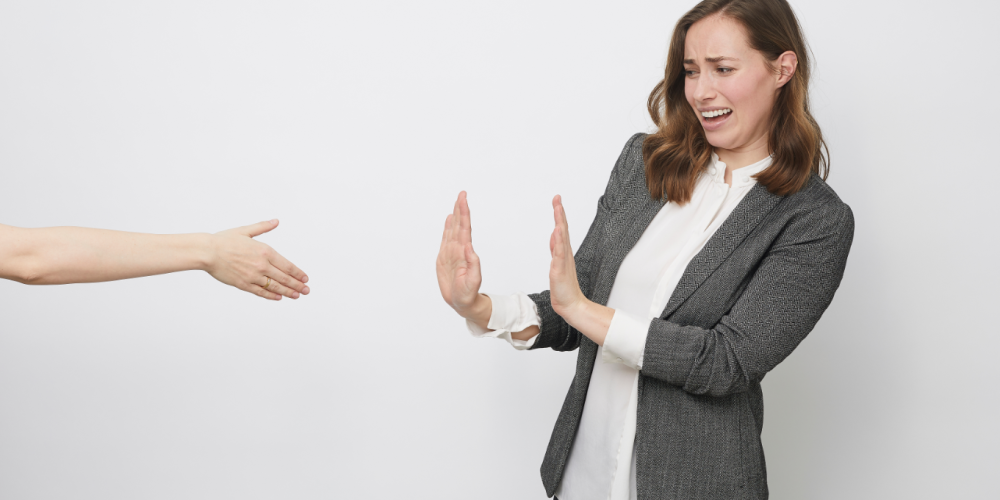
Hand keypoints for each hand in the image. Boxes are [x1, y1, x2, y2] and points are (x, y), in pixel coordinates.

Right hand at [206, 220, 309, 300]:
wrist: (207, 252)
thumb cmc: (224, 240)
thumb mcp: (246, 231)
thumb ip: (262, 227)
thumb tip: (275, 221)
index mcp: (264, 251)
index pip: (287, 265)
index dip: (298, 273)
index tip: (305, 278)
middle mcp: (261, 265)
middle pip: (284, 278)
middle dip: (297, 285)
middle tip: (306, 290)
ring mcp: (253, 276)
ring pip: (275, 286)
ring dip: (288, 292)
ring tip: (297, 296)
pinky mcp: (243, 284)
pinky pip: (261, 291)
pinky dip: (271, 295)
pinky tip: (278, 297)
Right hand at [436, 192, 488, 321]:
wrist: (462, 302)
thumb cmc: (468, 293)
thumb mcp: (473, 280)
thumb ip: (473, 264)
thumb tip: (468, 247)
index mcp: (465, 252)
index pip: (465, 228)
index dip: (464, 213)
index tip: (463, 200)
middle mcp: (459, 249)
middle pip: (459, 225)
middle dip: (460, 209)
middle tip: (462, 193)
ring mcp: (451, 252)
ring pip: (453, 229)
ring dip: (454, 215)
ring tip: (456, 202)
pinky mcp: (444, 257)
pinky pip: (445, 238)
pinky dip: (447, 227)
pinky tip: (448, 218)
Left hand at [549, 195, 588, 318]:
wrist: (571, 304)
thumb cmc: (564, 287)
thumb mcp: (557, 264)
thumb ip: (556, 249)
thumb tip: (554, 234)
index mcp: (563, 252)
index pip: (561, 229)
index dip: (559, 214)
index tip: (557, 200)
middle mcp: (565, 254)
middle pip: (563, 229)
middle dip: (560, 213)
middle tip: (557, 198)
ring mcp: (563, 261)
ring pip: (562, 238)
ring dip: (560, 223)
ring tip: (558, 209)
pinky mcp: (560, 270)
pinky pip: (559, 254)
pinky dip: (558, 242)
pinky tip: (557, 231)